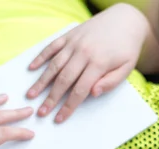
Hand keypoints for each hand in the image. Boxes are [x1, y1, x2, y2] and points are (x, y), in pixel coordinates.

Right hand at [26, 3, 147, 122]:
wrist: (125, 19)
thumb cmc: (126, 48)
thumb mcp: (127, 67)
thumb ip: (111, 82)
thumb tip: (93, 93)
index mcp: (99, 63)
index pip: (80, 90)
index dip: (68, 106)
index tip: (58, 118)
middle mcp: (83, 52)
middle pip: (63, 80)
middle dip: (51, 98)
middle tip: (40, 112)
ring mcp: (74, 42)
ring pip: (54, 65)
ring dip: (41, 81)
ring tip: (31, 95)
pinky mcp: (69, 35)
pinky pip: (51, 46)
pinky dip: (40, 57)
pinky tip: (32, 68)